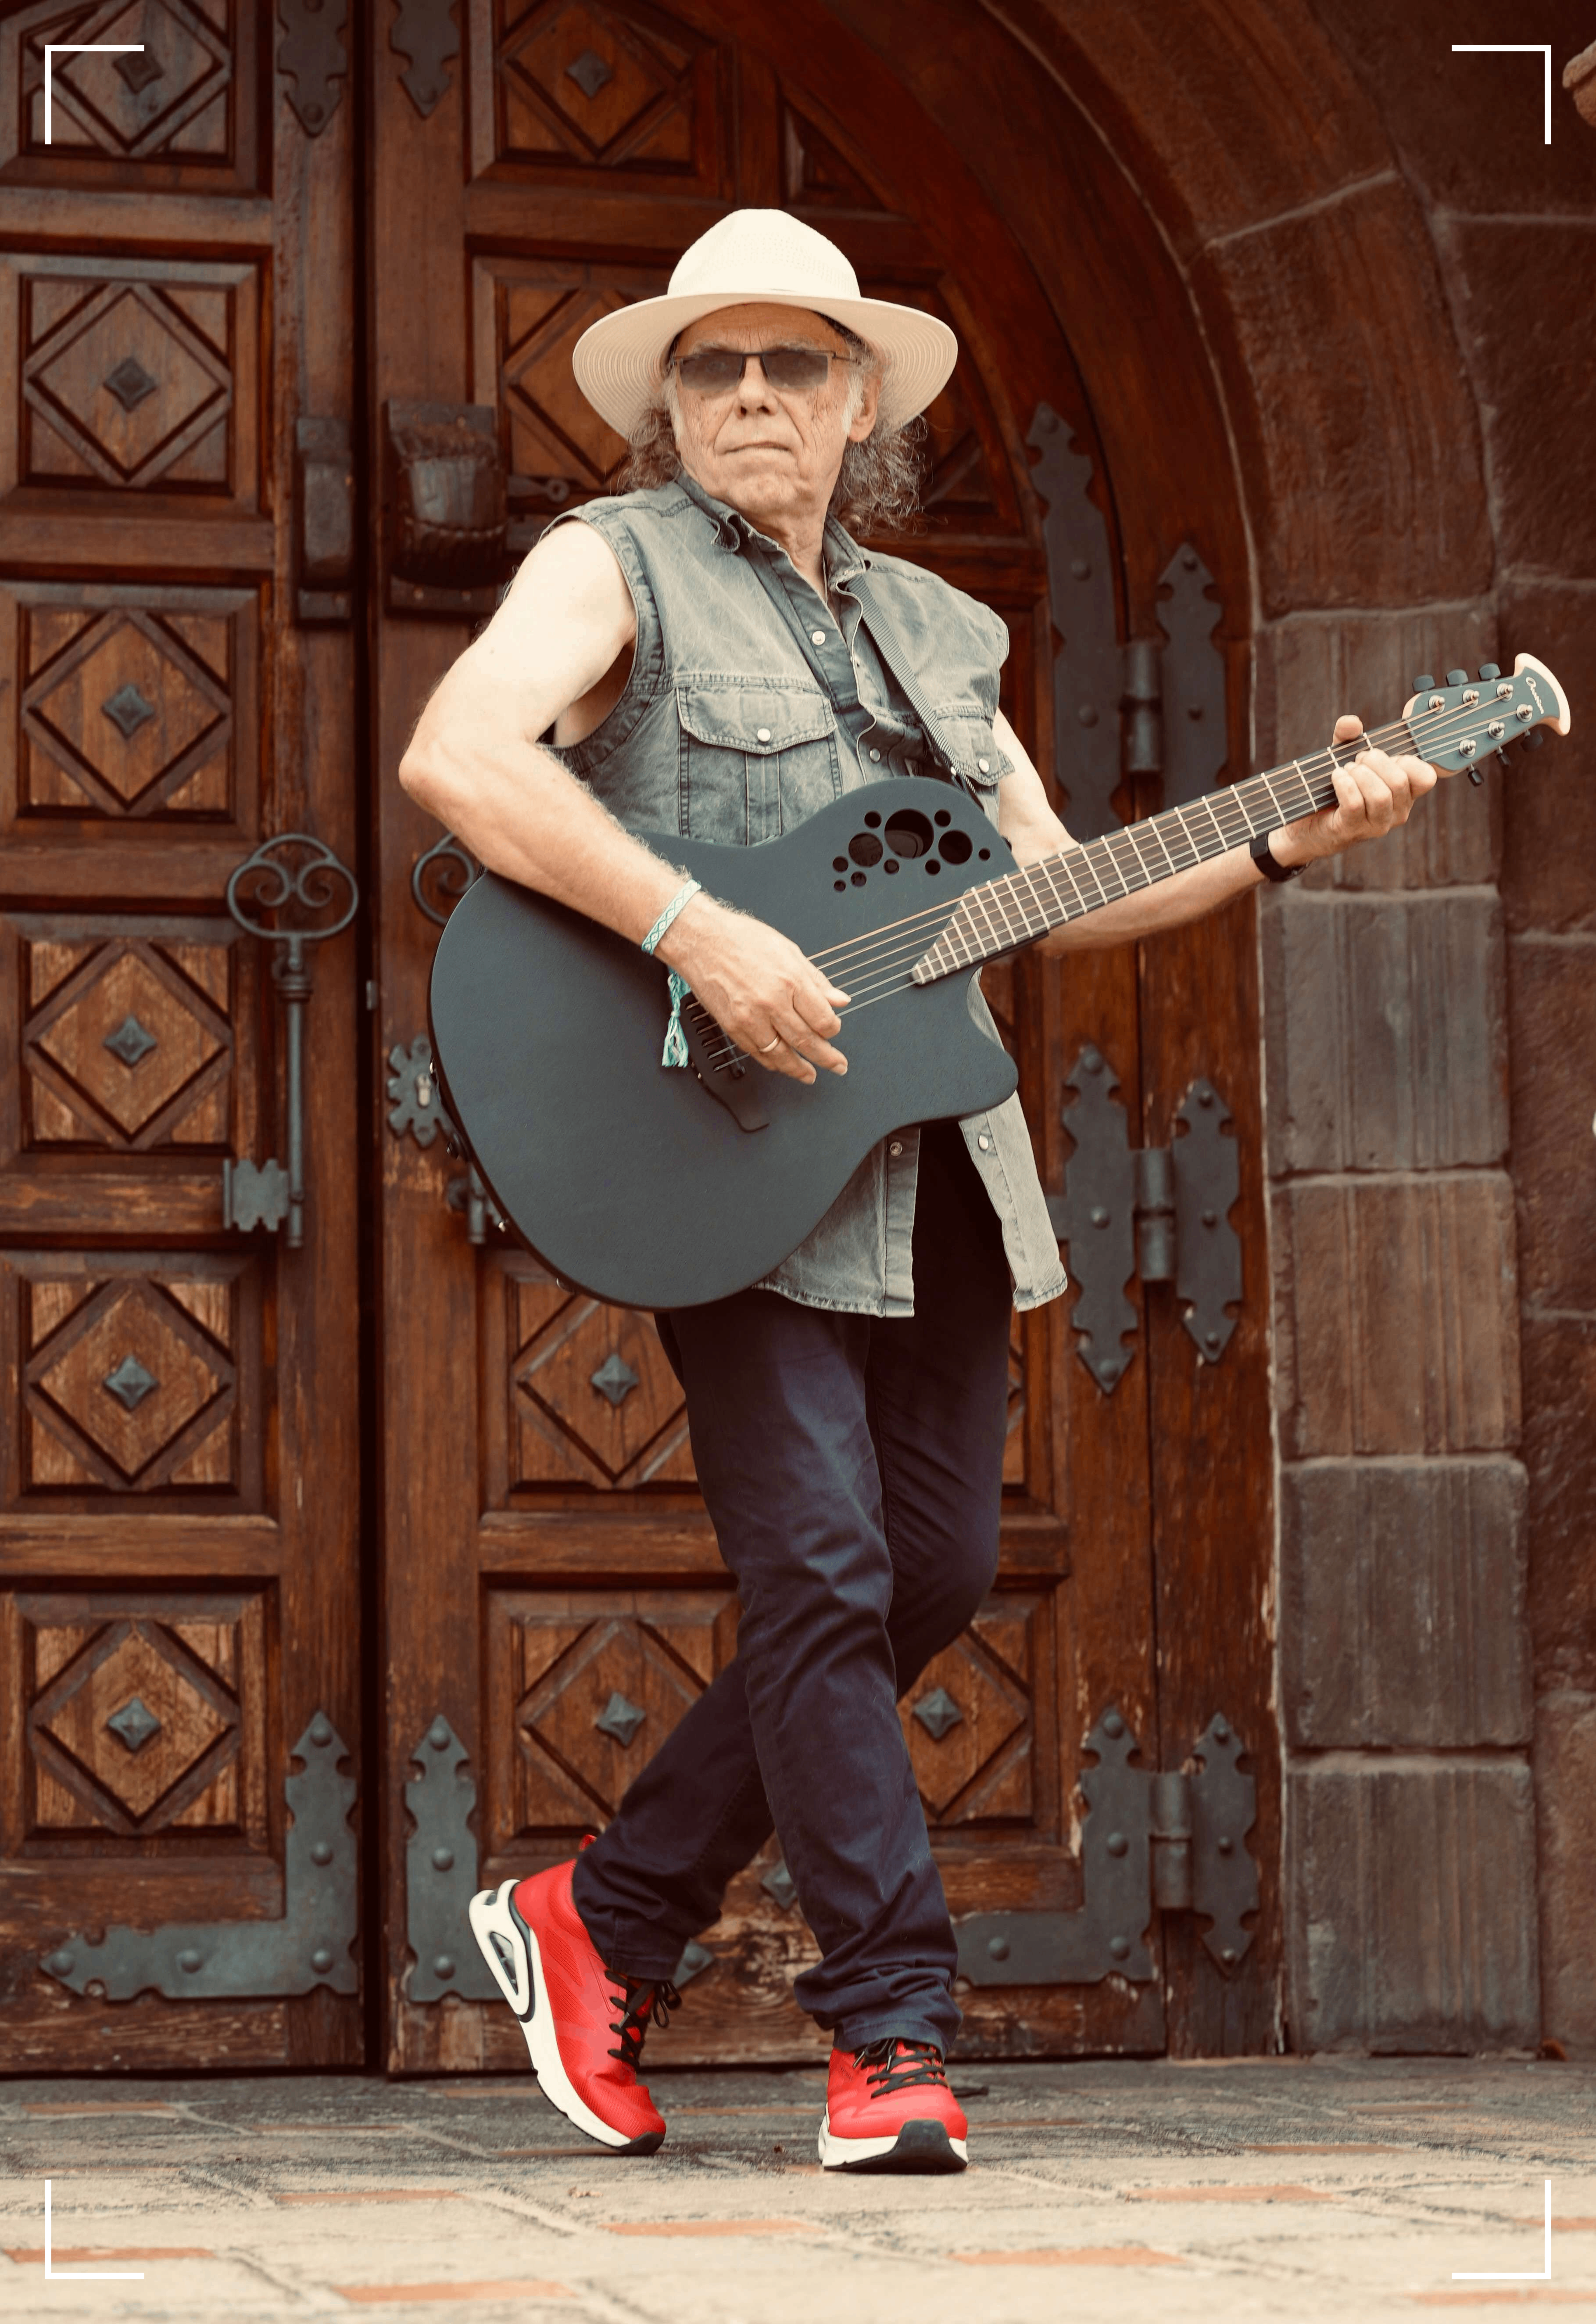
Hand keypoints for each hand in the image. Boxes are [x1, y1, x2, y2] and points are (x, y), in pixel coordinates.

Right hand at [657, 895, 849, 1083]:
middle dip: (827, 1058)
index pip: (823, 1020)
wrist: (700, 940)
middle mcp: (772, 1002)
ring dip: (799, 1069)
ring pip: (782, 1055)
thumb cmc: (741, 939)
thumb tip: (840, 1000)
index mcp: (790, 980)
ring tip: (810, 1075)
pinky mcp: (732, 1027)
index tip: (834, 1030)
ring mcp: (750, 1018)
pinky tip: (783, 1065)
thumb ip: (816, 980)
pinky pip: (758, 1053)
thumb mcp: (788, 950)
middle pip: (807, 1041)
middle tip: (838, 1066)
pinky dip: (773, 1063)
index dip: (833, 1030)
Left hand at [1272, 715, 1441, 866]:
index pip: (1426, 778)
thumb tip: (1351, 722)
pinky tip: (1336, 776)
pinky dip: (1344, 784)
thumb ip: (1349, 736)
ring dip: (1359, 775)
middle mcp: (1397, 812)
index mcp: (1405, 793)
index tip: (1385, 756)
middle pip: (1399, 781)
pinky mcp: (1352, 830)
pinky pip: (1355, 804)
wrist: (1309, 821)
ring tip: (1345, 770)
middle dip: (1374, 762)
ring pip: (1380, 795)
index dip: (1407, 760)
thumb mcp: (1344, 755)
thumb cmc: (1336, 787)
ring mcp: (1377, 825)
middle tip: (1357, 760)